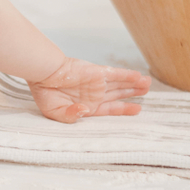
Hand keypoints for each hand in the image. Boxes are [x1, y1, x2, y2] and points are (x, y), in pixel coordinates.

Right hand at [28, 57, 150, 123]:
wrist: (42, 74)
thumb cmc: (45, 93)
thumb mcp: (55, 112)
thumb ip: (70, 116)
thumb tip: (84, 111)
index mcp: (86, 106)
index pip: (110, 108)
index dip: (124, 109)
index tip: (137, 109)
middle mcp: (94, 94)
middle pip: (118, 94)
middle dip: (132, 93)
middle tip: (147, 91)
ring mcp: (96, 83)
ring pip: (119, 84)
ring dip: (134, 84)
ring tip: (148, 84)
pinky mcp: (96, 72)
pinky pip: (115, 74)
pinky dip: (127, 76)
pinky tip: (138, 77)